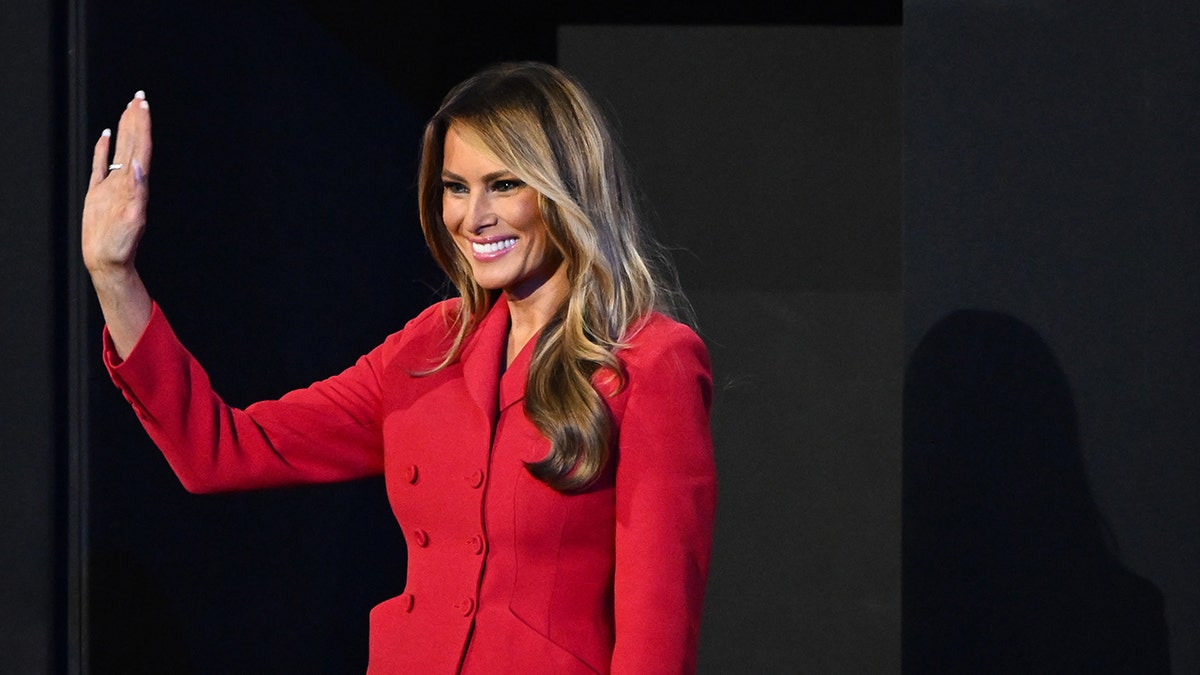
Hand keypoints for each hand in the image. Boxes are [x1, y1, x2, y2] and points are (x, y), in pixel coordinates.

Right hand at [82, 90, 152, 276]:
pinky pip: (101, 165)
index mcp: (135, 186)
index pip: (140, 149)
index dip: (142, 127)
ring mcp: (112, 186)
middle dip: (136, 121)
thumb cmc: (120, 246)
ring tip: (128, 109)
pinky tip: (105, 134)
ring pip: (119, 150)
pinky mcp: (98, 193)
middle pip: (133, 145)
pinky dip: (103, 148)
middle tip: (139, 98)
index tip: (143, 106)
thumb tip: (138, 167)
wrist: (107, 261)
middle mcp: (126, 182)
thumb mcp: (132, 220)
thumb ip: (137, 194)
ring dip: (125, 130)